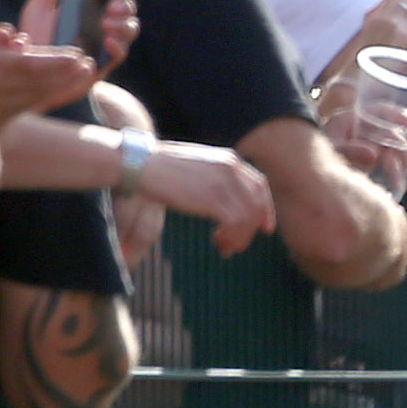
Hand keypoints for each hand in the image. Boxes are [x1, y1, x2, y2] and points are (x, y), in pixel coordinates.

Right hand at [0, 0, 97, 144]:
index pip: (31, 63)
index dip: (56, 60)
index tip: (76, 55)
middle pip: (42, 81)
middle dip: (66, 72)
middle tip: (87, 64)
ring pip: (37, 95)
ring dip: (61, 85)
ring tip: (81, 75)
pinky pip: (26, 107)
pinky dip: (44, 98)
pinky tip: (54, 92)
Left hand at [18, 0, 141, 74]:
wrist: (30, 72)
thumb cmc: (36, 39)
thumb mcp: (36, 8)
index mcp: (92, 7)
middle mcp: (104, 23)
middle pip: (128, 10)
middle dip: (124, 5)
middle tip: (110, 6)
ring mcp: (106, 44)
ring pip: (130, 30)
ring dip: (123, 24)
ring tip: (106, 23)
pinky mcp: (104, 64)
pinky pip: (120, 54)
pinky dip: (118, 46)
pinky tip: (107, 41)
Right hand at [133, 142, 277, 255]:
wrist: (141, 164)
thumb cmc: (161, 168)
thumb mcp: (197, 166)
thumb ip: (214, 177)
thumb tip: (223, 199)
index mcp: (229, 159)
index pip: (259, 185)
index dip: (266, 208)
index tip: (265, 227)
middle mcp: (231, 168)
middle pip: (257, 203)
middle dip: (253, 228)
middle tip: (237, 245)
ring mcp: (223, 183)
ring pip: (249, 217)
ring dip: (240, 238)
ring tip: (224, 248)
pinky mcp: (212, 198)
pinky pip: (236, 223)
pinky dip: (233, 237)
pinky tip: (219, 243)